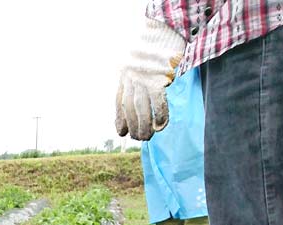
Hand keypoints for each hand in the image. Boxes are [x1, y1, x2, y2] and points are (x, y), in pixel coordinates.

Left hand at [115, 17, 185, 139]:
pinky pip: (157, 102)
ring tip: (147, 137)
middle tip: (139, 138)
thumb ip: (136, 76)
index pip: (119, 102)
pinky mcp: (158, 79)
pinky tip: (161, 126)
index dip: (120, 118)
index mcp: (124, 75)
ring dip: (144, 126)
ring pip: (141, 109)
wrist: (163, 29)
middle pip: (129, 108)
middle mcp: (130, 79)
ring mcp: (144, 79)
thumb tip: (143, 90)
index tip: (121, 132)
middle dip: (133, 126)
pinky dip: (159, 115)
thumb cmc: (154, 46)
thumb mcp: (138, 61)